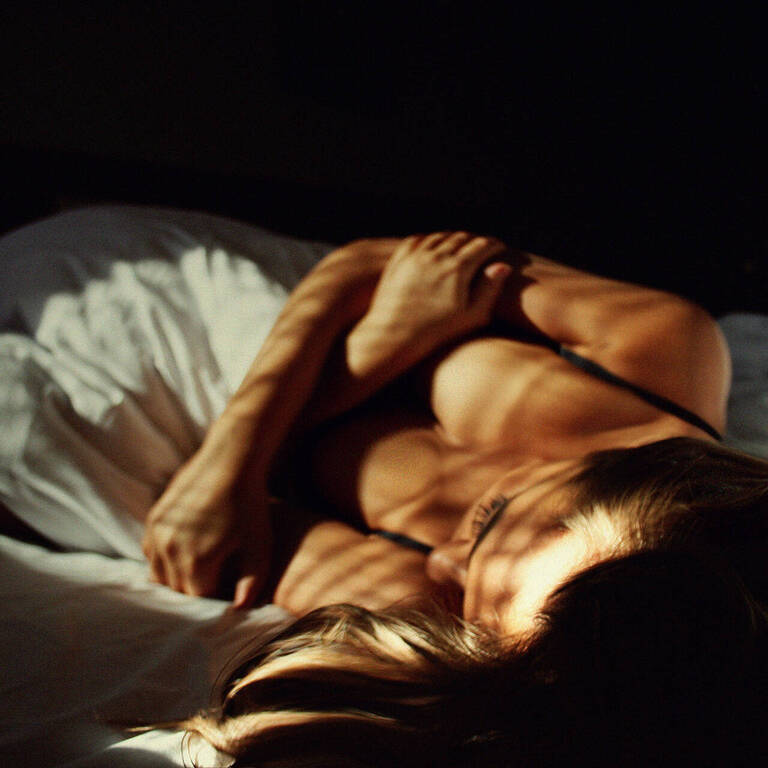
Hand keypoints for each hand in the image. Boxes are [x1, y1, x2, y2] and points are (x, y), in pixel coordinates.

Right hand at [142, 440, 270, 609]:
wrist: (231, 461)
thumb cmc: (251, 504)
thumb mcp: (260, 546)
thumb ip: (252, 583)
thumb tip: (239, 611)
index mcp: (197, 561)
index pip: (198, 600)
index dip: (214, 600)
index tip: (228, 594)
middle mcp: (170, 550)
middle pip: (177, 590)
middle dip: (195, 592)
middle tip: (216, 584)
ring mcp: (157, 533)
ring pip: (159, 575)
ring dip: (177, 578)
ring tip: (201, 572)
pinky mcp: (153, 519)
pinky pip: (151, 554)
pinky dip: (164, 561)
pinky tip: (185, 555)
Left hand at [349, 231, 511, 369]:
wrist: (394, 336)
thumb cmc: (437, 332)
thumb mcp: (471, 315)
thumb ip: (489, 289)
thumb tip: (503, 266)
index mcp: (458, 268)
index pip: (482, 246)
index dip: (494, 245)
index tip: (500, 248)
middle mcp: (436, 256)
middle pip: (462, 238)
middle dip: (475, 240)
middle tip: (483, 246)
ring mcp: (415, 256)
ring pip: (440, 237)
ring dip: (453, 238)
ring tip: (461, 245)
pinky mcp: (398, 260)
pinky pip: (418, 240)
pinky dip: (430, 239)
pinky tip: (435, 246)